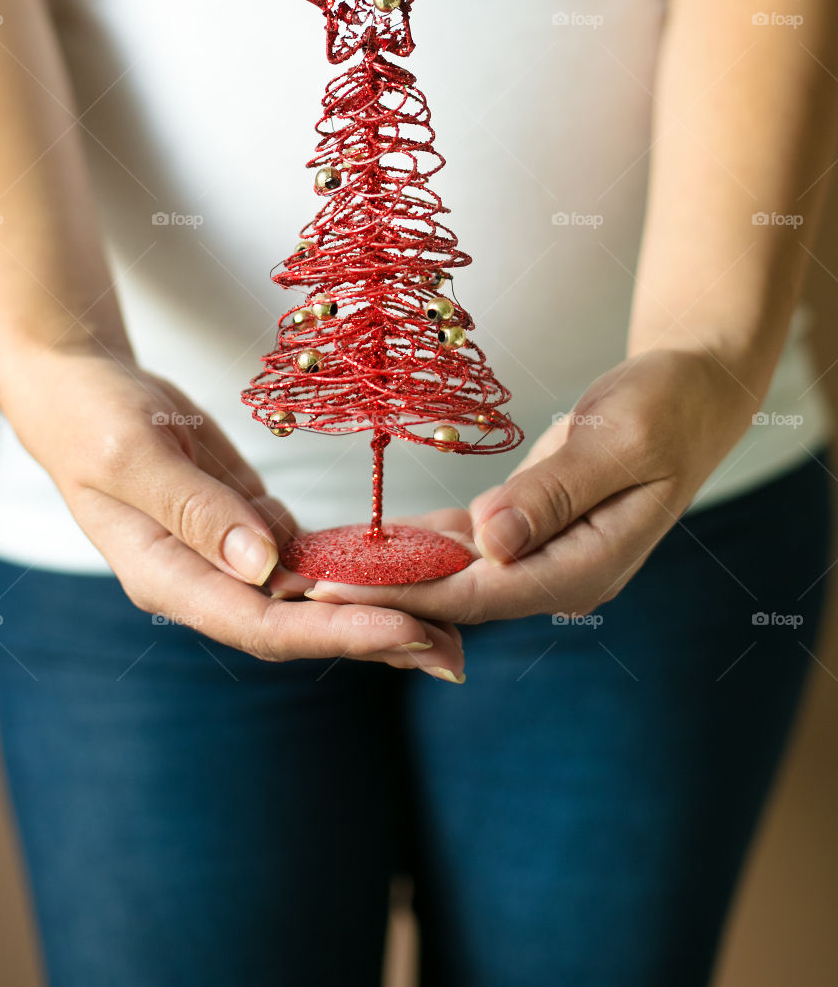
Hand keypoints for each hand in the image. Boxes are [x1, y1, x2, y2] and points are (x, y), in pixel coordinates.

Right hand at [0, 348, 463, 674]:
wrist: (83, 388)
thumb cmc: (93, 418)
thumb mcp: (134, 453)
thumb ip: (195, 509)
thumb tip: (262, 566)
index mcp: (167, 577)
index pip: (262, 624)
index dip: (336, 630)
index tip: (408, 630)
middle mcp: (206, 580)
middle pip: (298, 625)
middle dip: (374, 637)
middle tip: (454, 652)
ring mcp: (230, 556)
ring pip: (312, 594)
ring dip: (378, 607)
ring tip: (452, 619)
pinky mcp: (251, 525)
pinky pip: (312, 552)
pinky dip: (359, 561)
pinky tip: (411, 566)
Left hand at [301, 349, 757, 623]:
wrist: (691, 393)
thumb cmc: (665, 408)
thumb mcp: (618, 441)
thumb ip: (554, 493)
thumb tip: (490, 544)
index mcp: (585, 566)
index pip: (479, 592)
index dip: (404, 592)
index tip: (336, 590)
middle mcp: (556, 574)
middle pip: (453, 593)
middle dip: (376, 592)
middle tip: (294, 585)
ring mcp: (539, 556)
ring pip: (448, 572)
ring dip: (382, 571)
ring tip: (308, 566)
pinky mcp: (522, 530)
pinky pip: (457, 544)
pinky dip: (410, 542)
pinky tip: (358, 540)